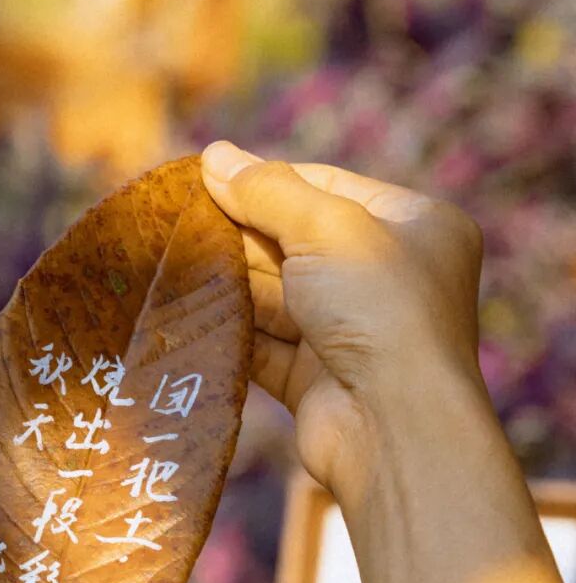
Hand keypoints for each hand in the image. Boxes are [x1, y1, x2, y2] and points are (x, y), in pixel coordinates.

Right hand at [201, 141, 485, 503]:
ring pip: (276, 293)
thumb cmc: (380, 311)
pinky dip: (228, 327)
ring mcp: (353, 331)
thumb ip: (268, 189)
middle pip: (296, 240)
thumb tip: (215, 155)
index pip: (329, 187)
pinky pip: (264, 342)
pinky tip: (185, 308)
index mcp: (415, 227)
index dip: (268, 180)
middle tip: (176, 217)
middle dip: (239, 232)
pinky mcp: (317, 379)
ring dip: (227, 279)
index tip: (207, 176)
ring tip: (169, 258)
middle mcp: (389, 278)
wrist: (394, 427)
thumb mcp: (327, 228)